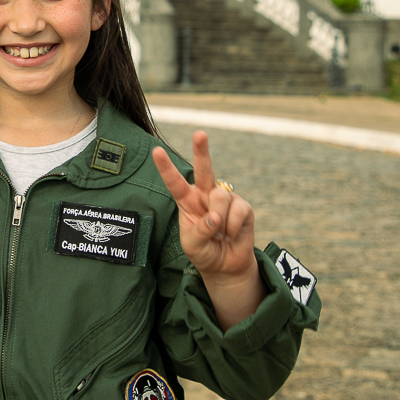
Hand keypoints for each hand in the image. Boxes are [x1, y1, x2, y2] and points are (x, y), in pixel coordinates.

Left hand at [152, 131, 264, 329]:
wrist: (226, 266)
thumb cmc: (204, 252)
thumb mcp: (192, 246)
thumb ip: (199, 231)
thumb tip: (215, 217)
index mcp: (187, 201)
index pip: (174, 182)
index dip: (166, 167)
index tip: (156, 151)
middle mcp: (205, 195)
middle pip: (204, 169)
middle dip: (202, 151)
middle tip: (199, 134)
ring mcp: (225, 199)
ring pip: (221, 197)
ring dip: (220, 219)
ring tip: (220, 233)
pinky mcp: (243, 207)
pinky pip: (238, 210)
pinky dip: (233, 226)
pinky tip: (232, 234)